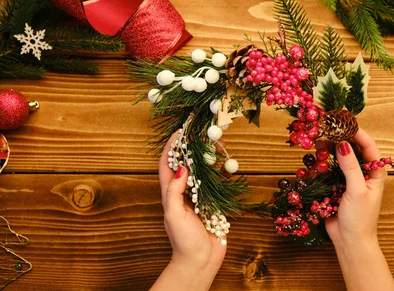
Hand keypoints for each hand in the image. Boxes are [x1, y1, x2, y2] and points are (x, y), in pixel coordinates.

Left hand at [151, 133, 225, 290]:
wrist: (200, 262)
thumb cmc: (183, 240)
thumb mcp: (174, 215)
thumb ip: (175, 191)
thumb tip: (181, 168)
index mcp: (170, 194)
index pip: (167, 164)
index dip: (170, 147)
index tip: (179, 131)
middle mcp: (183, 193)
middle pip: (185, 164)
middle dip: (190, 148)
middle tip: (200, 134)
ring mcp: (198, 198)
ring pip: (201, 172)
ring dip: (206, 159)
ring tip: (215, 146)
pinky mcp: (212, 205)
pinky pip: (216, 185)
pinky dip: (221, 175)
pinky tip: (227, 167)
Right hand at [325, 129, 385, 247]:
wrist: (350, 242)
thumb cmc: (360, 218)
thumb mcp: (357, 190)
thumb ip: (351, 166)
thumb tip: (342, 143)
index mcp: (375, 172)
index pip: (368, 145)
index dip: (356, 132)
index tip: (342, 122)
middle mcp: (363, 172)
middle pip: (353, 148)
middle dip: (340, 137)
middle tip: (326, 127)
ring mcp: (349, 178)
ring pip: (340, 157)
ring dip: (330, 147)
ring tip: (318, 138)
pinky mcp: (336, 185)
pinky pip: (330, 168)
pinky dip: (323, 160)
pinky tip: (315, 154)